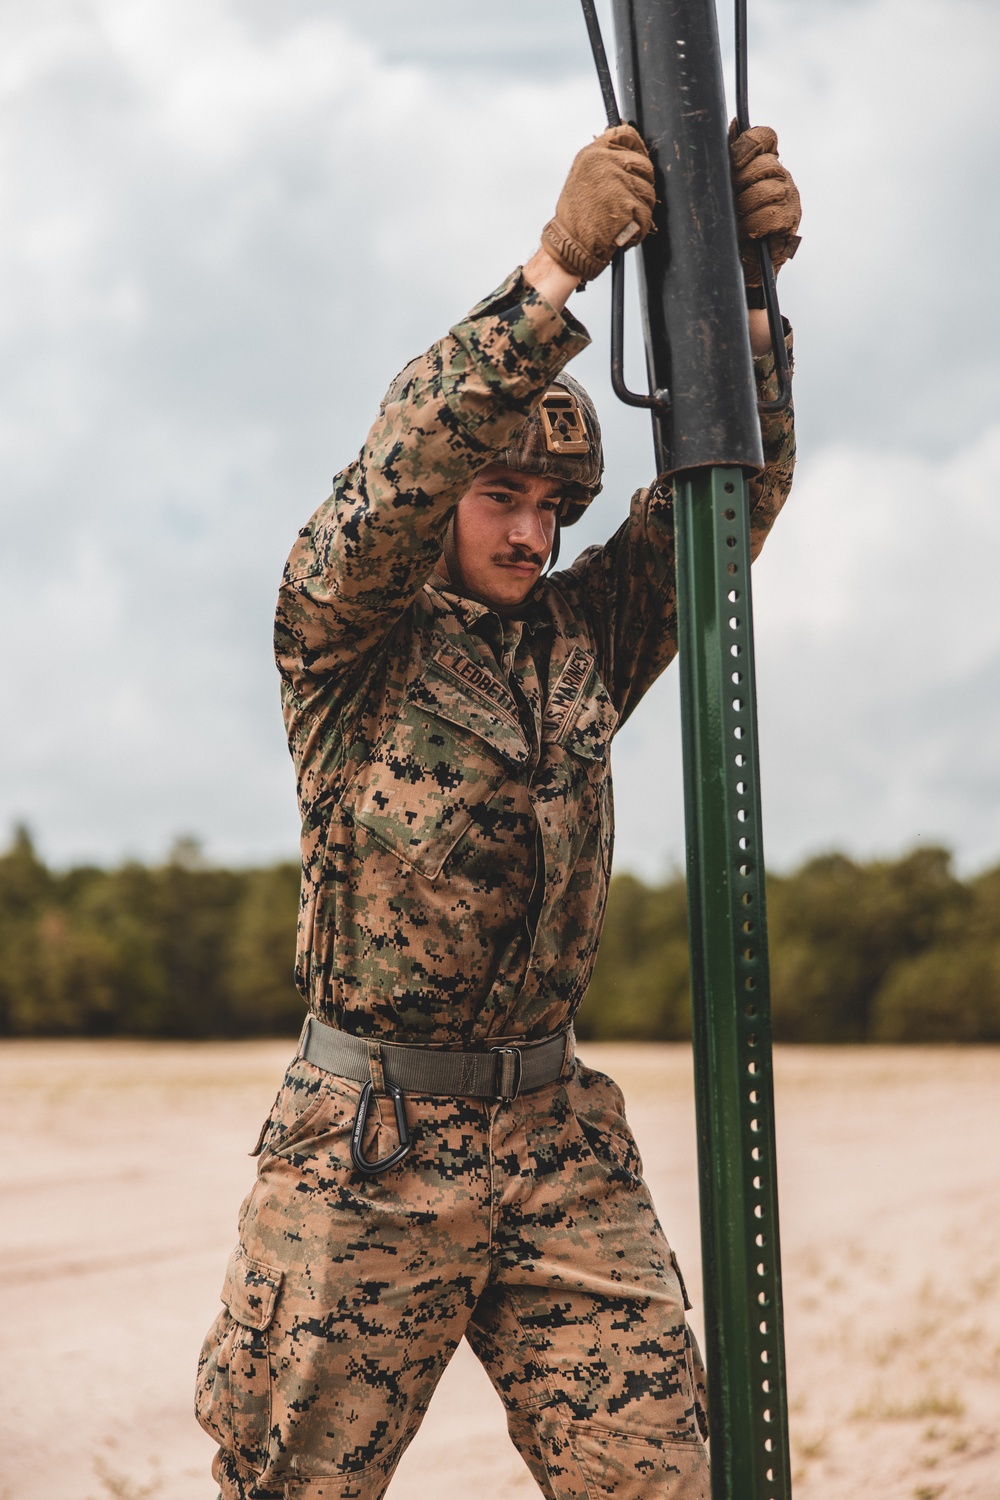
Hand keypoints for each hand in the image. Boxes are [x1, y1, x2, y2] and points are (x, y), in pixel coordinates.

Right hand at [541, 124, 655, 284]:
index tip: (638, 164)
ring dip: (640, 210)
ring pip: (649, 193)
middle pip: (646, 166)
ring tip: (618, 219)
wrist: (569, 245)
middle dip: (641, 187)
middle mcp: (605, 163)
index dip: (638, 149)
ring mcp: (618, 183)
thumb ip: (605, 161)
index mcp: (593, 153)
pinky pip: (647, 215)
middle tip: (623, 203)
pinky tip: (621, 231)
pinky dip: (639, 228)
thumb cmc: (577, 217)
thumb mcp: (582, 176)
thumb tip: (632, 154)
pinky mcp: (628, 205)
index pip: (628, 136)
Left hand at [728, 123, 800, 285]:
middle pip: (764, 163)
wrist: (737, 264)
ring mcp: (788, 198)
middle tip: (731, 201)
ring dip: (746, 207)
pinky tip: (746, 232)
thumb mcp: (721, 191)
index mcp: (763, 163)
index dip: (747, 145)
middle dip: (741, 182)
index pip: (764, 136)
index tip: (733, 162)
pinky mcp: (790, 221)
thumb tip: (734, 123)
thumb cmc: (726, 226)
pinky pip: (770, 214)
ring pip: (768, 189)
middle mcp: (780, 176)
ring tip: (737, 220)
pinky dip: (753, 224)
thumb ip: (727, 160)